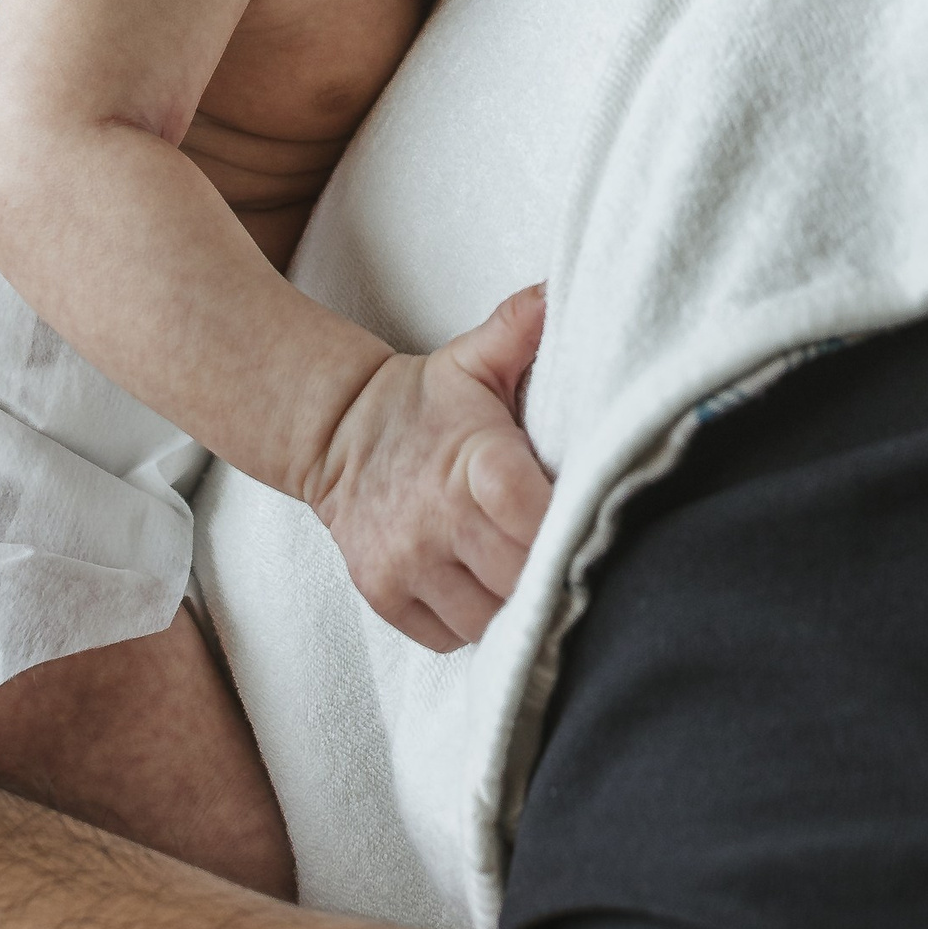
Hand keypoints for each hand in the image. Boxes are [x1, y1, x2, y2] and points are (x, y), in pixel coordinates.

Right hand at [307, 286, 551, 652]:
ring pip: (489, 620)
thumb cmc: (427, 401)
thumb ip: (522, 326)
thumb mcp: (475, 357)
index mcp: (471, 458)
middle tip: (574, 557)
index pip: (530, 513)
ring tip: (529, 574)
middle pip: (520, 578)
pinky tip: (483, 587)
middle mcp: (434, 518)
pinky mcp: (383, 596)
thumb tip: (563, 291)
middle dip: (553, 573)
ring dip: (516, 606)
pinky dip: (475, 624)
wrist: (334, 433)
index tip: (593, 523)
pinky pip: (451, 638)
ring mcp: (405, 563)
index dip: (566, 528)